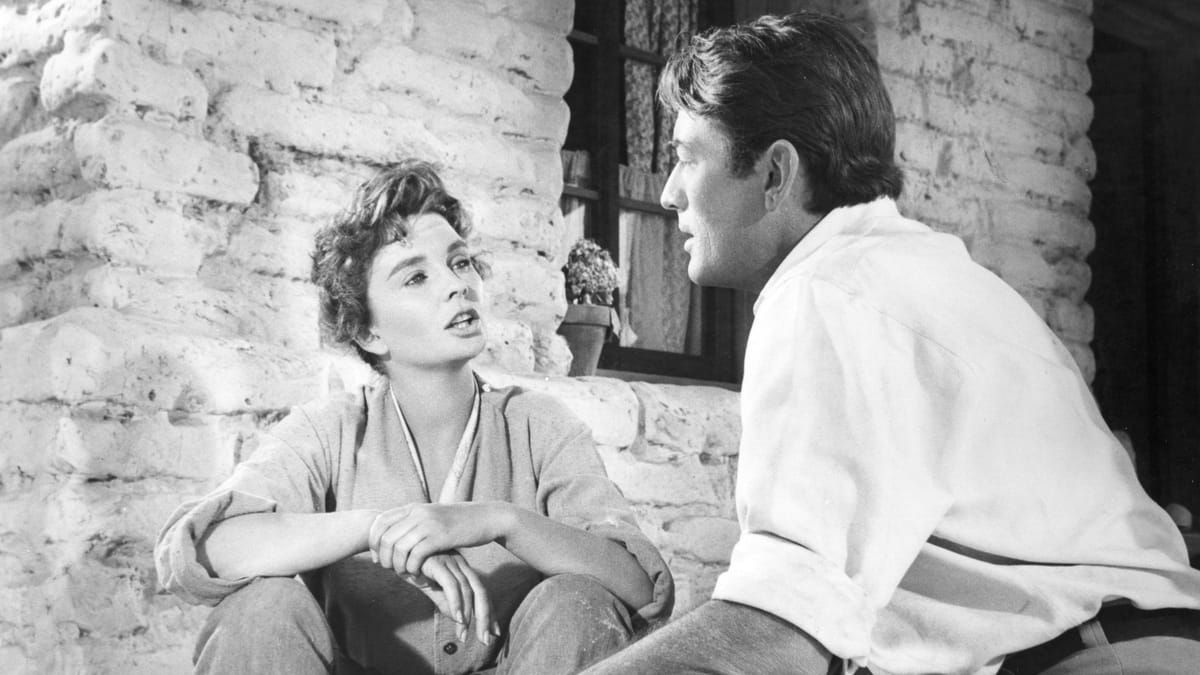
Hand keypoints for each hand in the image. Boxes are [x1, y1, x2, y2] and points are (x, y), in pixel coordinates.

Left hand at [369, 503, 509, 576]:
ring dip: (397, 565)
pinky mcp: (440, 536)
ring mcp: (429, 524)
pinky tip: (417, 573)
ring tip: (404, 573)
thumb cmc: (458, 522)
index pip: (380, 522)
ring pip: (398, 548)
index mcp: (413, 508)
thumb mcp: (432, 516)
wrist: (486, 518)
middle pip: (385, 537)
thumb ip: (414, 522)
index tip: (378, 557)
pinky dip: (412, 567)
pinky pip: (415, 555)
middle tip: (390, 569)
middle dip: (384, 558)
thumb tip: (393, 534)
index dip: (373, 542)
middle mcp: (417, 513)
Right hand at [397, 552, 498, 645]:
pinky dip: (456, 603)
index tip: (494, 632)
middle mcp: (460, 564)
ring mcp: (450, 562)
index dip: (489, 612)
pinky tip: (457, 618)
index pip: (481, 592)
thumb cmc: (413, 567)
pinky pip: (451, 585)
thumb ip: (445, 601)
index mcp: (461, 569)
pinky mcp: (438, 563)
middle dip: (486, 617)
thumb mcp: (431, 588)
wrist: (394, 551)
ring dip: (468, 615)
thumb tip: (458, 619)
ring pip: (468, 590)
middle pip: (480, 591)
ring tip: (464, 635)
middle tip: (485, 639)